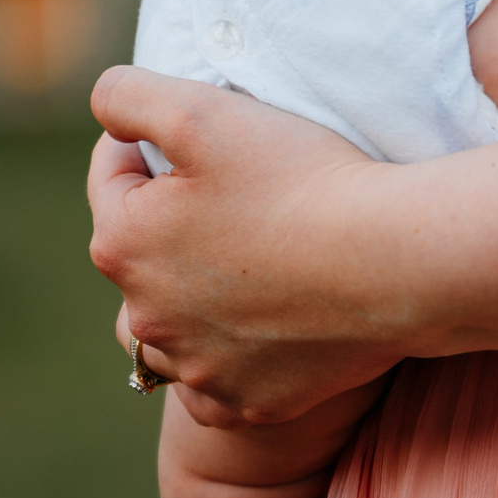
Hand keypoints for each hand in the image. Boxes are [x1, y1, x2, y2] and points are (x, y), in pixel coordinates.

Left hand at [89, 67, 413, 426]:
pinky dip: (229, 354)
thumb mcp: (201, 110)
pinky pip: (219, 380)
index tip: (193, 130)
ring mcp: (199, 370)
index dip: (146, 141)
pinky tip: (261, 324)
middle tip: (228, 189)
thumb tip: (103, 108)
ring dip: (187, 297)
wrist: (395, 260)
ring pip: (170, 329)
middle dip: (166, 221)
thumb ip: (127, 95)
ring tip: (236, 262)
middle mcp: (146, 319)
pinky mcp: (250, 402)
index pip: (111, 176)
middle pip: (139, 255)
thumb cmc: (301, 179)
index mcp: (123, 244)